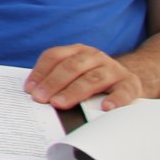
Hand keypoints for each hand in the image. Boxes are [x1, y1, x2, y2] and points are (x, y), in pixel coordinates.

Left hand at [26, 44, 142, 109]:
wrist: (130, 78)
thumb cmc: (94, 78)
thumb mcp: (77, 72)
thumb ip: (58, 79)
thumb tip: (35, 93)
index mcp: (78, 51)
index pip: (54, 56)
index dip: (40, 72)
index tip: (30, 89)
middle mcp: (95, 56)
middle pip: (71, 67)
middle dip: (53, 83)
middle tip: (41, 98)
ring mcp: (113, 69)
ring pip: (92, 78)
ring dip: (74, 91)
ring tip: (60, 103)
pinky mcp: (130, 84)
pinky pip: (123, 91)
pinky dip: (115, 99)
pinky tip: (105, 108)